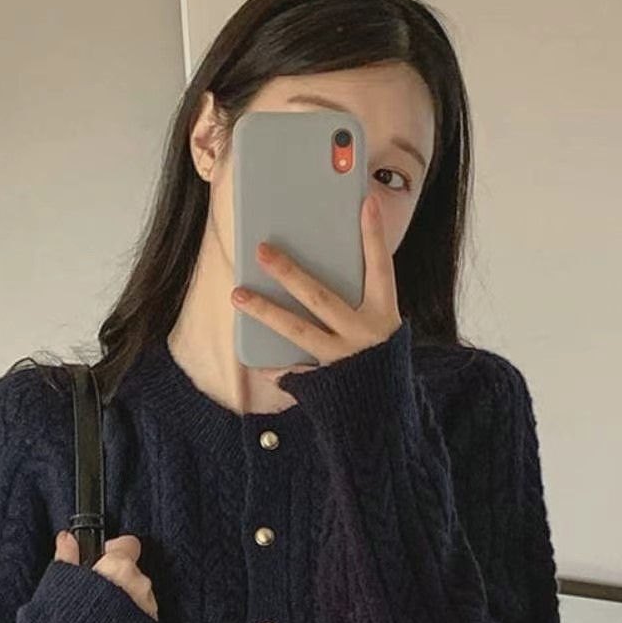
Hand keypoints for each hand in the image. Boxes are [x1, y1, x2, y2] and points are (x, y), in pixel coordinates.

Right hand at [55, 529, 158, 621]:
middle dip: (115, 578)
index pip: (128, 544)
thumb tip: (67, 539)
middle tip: (93, 592)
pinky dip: (129, 616)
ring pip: (137, 593)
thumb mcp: (60, 586)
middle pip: (131, 570)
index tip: (99, 559)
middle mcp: (140, 585)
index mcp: (120, 568)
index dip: (112, 550)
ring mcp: (148, 608)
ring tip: (100, 615)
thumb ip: (67, 557)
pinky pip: (141, 613)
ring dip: (123, 598)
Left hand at [229, 190, 402, 385]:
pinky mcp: (323, 383)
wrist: (383, 418)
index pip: (381, 269)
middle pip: (321, 297)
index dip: (374, 237)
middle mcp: (363, 335)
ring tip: (238, 293)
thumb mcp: (378, 328)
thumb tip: (314, 271)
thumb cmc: (377, 362)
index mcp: (383, 315)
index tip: (365, 204)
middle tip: (262, 251)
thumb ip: (357, 302)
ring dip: (265, 310)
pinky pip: (290, 371)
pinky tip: (250, 358)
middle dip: (289, 272)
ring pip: (298, 330)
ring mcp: (341, 359)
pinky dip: (270, 366)